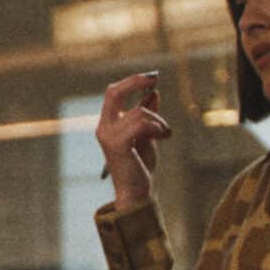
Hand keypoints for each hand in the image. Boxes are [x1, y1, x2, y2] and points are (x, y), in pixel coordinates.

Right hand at [96, 71, 173, 209]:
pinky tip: (164, 136)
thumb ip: (147, 115)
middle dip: (136, 81)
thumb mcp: (146, 135)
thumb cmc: (139, 166)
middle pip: (114, 92)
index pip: (113, 93)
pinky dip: (158, 127)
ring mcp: (108, 136)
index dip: (132, 81)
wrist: (134, 192)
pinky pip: (142, 123)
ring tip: (165, 133)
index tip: (153, 77)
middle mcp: (104, 128)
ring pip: (139, 111)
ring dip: (158, 120)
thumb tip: (153, 93)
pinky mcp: (118, 144)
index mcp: (108, 124)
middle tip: (155, 78)